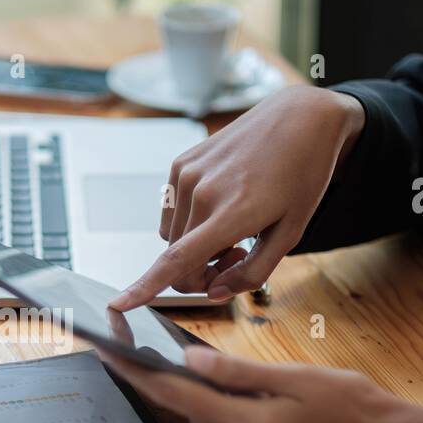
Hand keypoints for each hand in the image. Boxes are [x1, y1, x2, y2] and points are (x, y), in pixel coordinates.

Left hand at [101, 346, 422, 422]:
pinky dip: (222, 419)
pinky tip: (238, 400)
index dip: (137, 373)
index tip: (107, 352)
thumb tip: (189, 360)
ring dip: (203, 401)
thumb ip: (240, 374)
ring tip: (208, 370)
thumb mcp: (301, 379)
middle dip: (171, 380)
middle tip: (149, 346)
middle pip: (189, 412)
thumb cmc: (356, 408)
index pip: (178, 397)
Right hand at [109, 86, 365, 310]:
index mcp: (232, 212)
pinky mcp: (181, 163)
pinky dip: (190, 221)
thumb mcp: (291, 233)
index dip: (146, 287)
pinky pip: (172, 212)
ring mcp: (187, 175)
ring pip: (173, 238)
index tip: (120, 304)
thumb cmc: (302, 174)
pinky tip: (222, 204)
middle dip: (202, 271)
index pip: (178, 259)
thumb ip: (252, 273)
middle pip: (178, 259)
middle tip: (238, 256)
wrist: (298, 119)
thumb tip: (215, 292)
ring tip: (234, 228)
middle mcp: (201, 192)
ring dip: (196, 246)